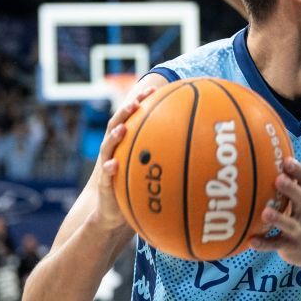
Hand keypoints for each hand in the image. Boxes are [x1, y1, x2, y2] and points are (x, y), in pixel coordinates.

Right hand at [91, 84, 156, 233]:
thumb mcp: (152, 169)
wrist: (112, 211)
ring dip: (114, 137)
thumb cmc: (135, 186)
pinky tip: (114, 165)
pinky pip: (106, 175)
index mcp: (125, 144)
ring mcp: (107, 165)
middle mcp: (114, 150)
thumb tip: (196, 144)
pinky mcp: (105, 183)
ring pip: (108, 147)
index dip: (140, 102)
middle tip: (136, 102)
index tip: (153, 89)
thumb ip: (166, 155)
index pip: (131, 118)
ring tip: (122, 129)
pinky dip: (109, 169)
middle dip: (125, 112)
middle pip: (117, 125)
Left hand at [250, 158, 300, 268]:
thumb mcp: (299, 202)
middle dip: (291, 189)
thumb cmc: (300, 218)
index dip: (299, 170)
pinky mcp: (291, 247)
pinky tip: (250, 241)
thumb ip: (287, 185)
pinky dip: (264, 244)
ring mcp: (299, 231)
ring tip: (265, 213)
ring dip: (278, 218)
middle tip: (279, 179)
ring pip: (290, 225)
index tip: (287, 160)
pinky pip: (276, 245)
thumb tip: (261, 159)